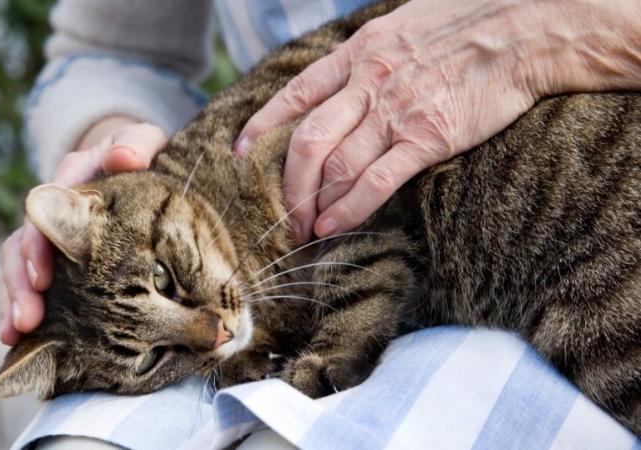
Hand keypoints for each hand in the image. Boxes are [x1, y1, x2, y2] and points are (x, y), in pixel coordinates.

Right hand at [0, 117, 166, 344]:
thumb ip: (134, 143)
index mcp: (70, 179)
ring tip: (14, 335)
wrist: (132, 159)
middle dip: (20, 284)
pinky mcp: (55, 258)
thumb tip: (125, 157)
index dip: (40, 244)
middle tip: (27, 320)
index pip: (44, 212)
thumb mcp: (141, 140)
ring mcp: (49, 235)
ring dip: (13, 301)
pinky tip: (17, 339)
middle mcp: (50, 209)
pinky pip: (30, 284)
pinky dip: (18, 308)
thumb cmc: (139, 152)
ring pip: (18, 268)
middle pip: (22, 245)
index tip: (44, 277)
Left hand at [236, 0, 640, 242]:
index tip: (241, 152)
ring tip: (303, 229)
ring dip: (313, 204)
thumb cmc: (467, 25)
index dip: (263, 126)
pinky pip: (376, 180)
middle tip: (282, 213)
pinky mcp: (427, 138)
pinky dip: (349, 209)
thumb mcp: (402, 26)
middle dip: (288, 184)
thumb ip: (369, 57)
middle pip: (307, 141)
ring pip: (336, 166)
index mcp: (359, 53)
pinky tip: (333, 227)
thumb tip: (347, 83)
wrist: (524, 30)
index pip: (296, 94)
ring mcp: (395, 112)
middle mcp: (368, 84)